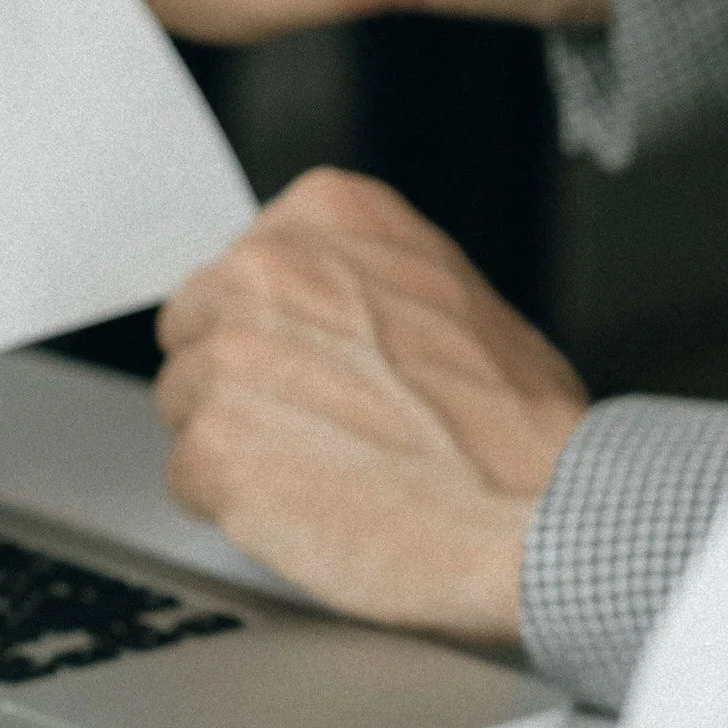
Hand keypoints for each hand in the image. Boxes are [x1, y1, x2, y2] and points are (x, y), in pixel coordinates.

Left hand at [156, 170, 588, 641]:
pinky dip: (238, 507)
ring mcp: (231, 356)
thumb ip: (358, 281)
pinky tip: (313, 510)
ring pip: (188, 406)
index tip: (314, 366)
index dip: (274, 332)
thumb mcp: (448, 291)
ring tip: (331, 471)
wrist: (539, 511)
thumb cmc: (513, 425)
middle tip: (320, 428)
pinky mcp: (212, 446)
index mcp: (326, 215)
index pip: (238, 269)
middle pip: (197, 331)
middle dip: (243, 382)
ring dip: (240, 446)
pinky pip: (190, 479)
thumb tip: (311, 310)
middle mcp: (266, 270)